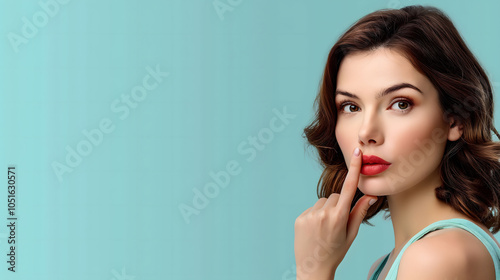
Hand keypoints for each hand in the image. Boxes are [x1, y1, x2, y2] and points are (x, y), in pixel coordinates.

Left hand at [294, 147, 377, 279]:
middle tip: (337, 224)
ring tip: (325, 228)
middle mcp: (324, 214)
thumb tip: (372, 195)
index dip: (354, 169)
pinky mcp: (300, 218)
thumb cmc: (336, 251)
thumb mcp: (351, 234)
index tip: (356, 152)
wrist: (313, 267)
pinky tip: (315, 230)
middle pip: (335, 196)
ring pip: (323, 202)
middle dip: (339, 205)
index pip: (349, 188)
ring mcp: (310, 215)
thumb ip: (360, 212)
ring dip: (326, 210)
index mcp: (340, 218)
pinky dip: (315, 215)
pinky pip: (312, 208)